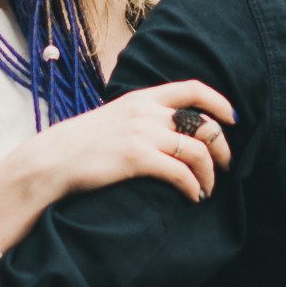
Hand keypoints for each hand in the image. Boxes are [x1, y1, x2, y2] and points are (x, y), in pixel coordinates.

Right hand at [19, 79, 234, 204]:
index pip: (192, 89)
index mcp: (141, 98)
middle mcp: (146, 111)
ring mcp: (142, 134)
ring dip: (210, 174)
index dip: (218, 103)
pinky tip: (193, 197)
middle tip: (226, 166)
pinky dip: (194, 187)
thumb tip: (169, 128)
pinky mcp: (136, 158)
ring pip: (198, 151)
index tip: (232, 119)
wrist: (53, 159)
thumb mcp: (115, 117)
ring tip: (207, 189)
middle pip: (202, 124)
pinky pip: (181, 173)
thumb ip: (141, 117)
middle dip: (222, 147)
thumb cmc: (82, 144)